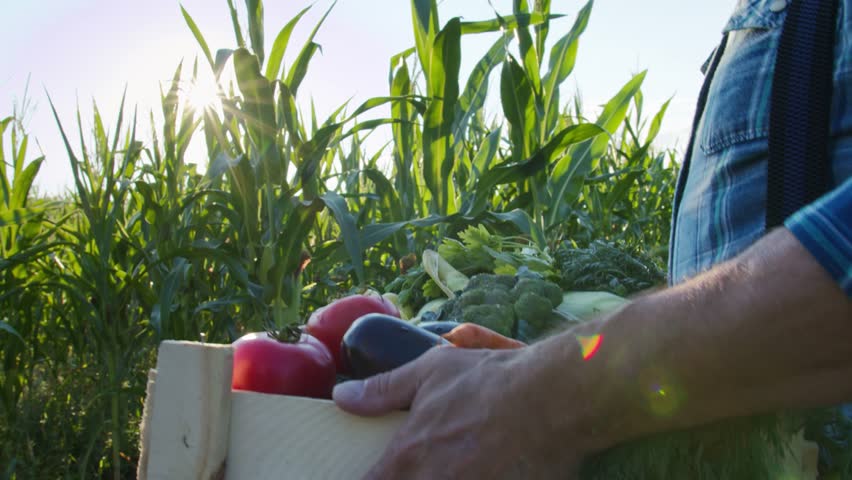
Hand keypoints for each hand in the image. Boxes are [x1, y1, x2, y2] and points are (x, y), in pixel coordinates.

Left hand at [333, 345, 586, 478]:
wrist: (551, 399)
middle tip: (416, 468)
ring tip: (456, 465)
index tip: (372, 475)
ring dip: (440, 479)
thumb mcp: (429, 372)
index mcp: (408, 457)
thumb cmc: (488, 380)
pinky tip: (480, 473)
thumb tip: (342, 396)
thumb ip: (382, 390)